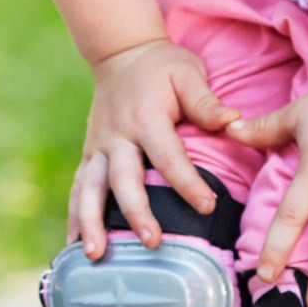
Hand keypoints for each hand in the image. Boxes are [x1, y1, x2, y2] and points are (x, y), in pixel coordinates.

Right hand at [74, 37, 237, 257]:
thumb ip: (206, 101)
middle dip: (137, 212)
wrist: (121, 51)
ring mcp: (98, 147)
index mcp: (146, 118)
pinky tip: (74, 246)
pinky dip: (74, 216)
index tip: (207, 207)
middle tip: (152, 241)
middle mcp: (118, 136)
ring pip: (90, 188)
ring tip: (94, 254)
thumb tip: (233, 121)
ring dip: (90, 222)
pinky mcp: (89, 154)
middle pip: (124, 179)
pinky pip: (78, 188)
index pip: (168, 157)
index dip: (188, 183)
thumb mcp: (188, 72)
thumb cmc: (162, 66)